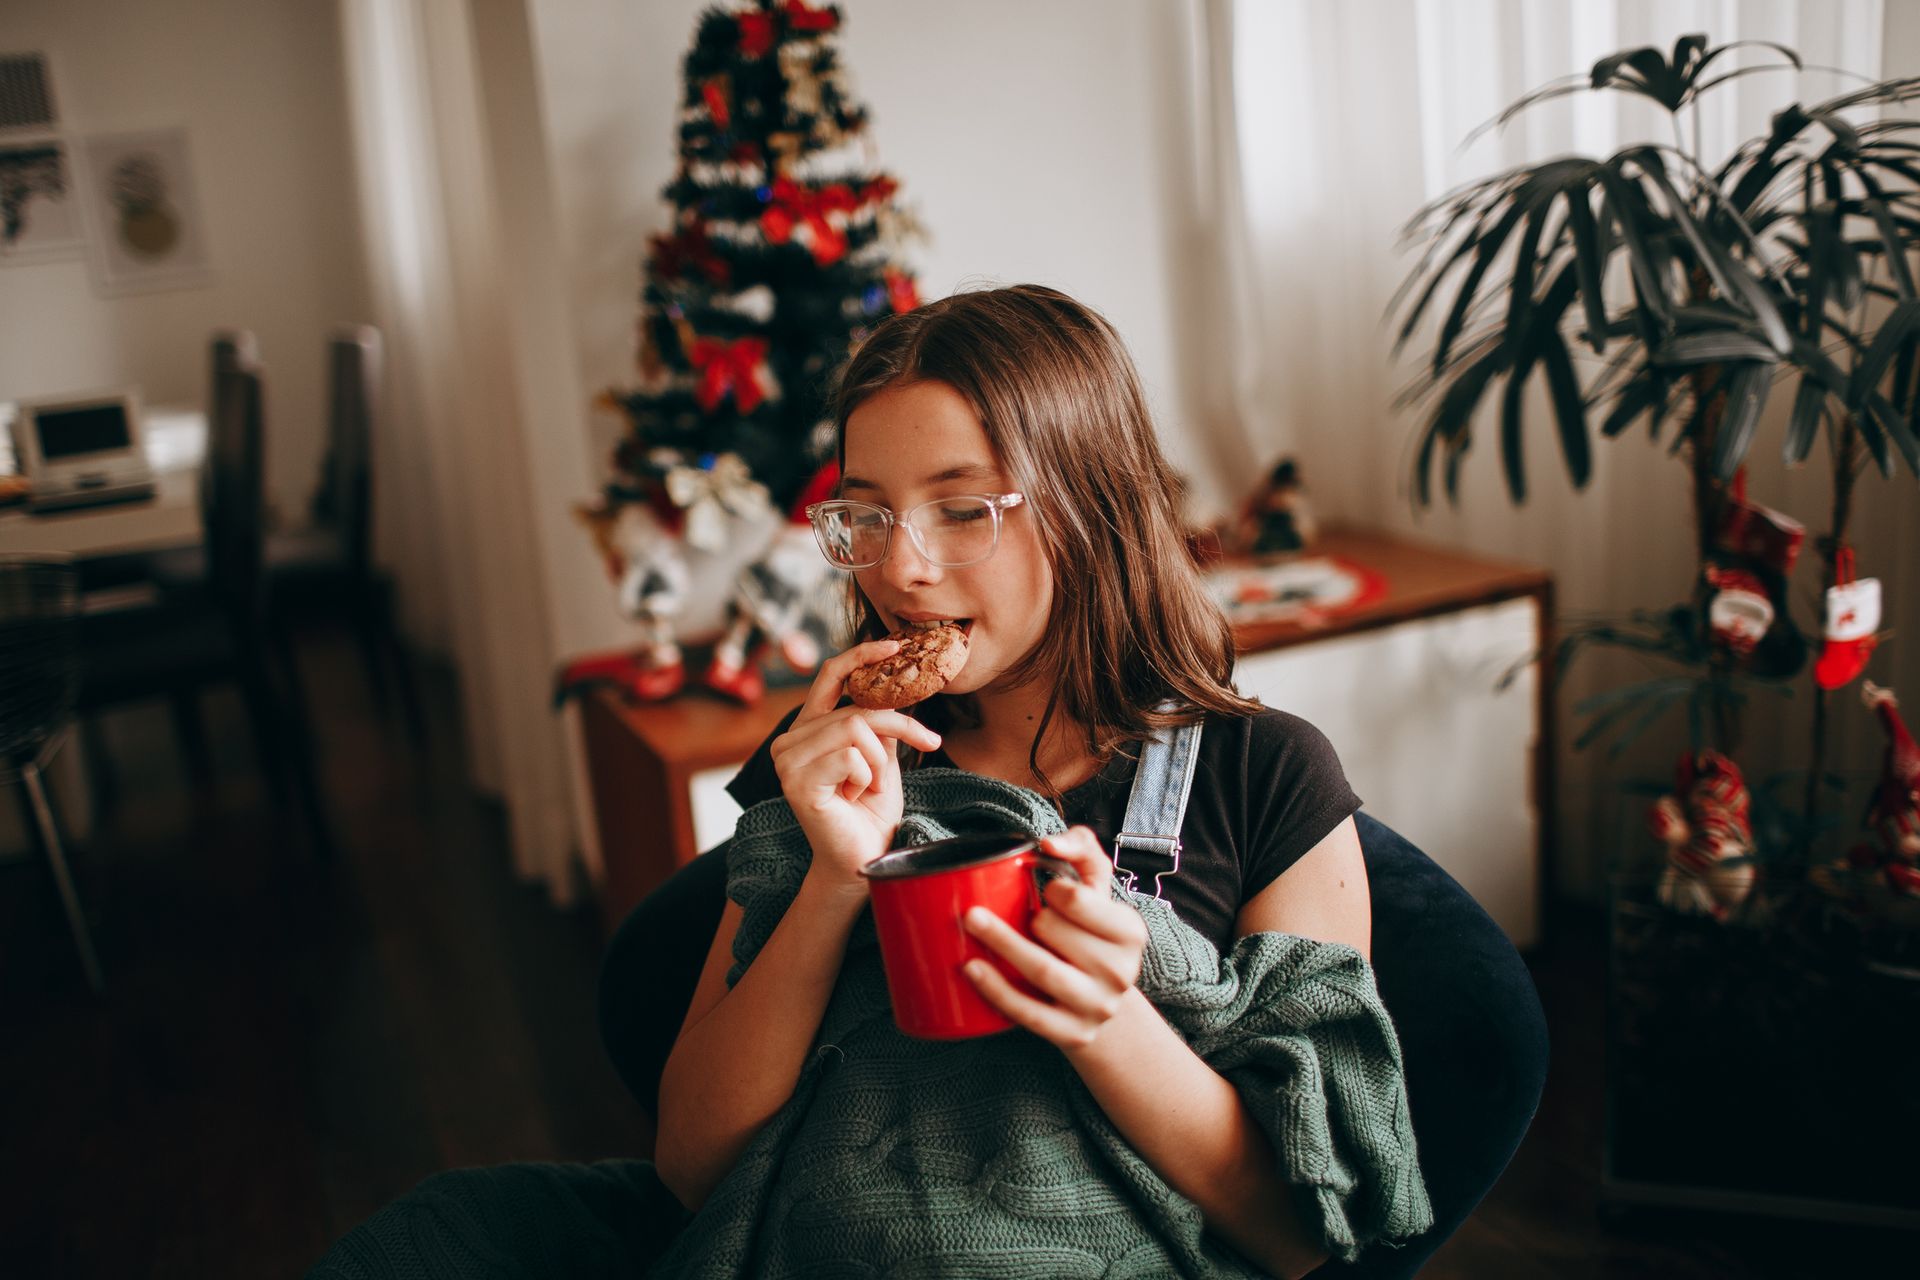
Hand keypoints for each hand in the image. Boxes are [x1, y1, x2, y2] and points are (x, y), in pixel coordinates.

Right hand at [770, 638, 942, 896]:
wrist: (865, 861)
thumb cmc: (871, 814)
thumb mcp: (883, 758)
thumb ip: (880, 724)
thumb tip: (896, 686)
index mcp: (808, 729)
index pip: (830, 677)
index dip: (861, 657)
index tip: (894, 646)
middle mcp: (789, 741)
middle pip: (856, 710)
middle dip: (895, 732)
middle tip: (909, 758)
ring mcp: (788, 762)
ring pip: (855, 729)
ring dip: (880, 764)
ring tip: (870, 789)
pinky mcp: (797, 783)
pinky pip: (851, 756)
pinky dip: (868, 777)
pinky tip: (853, 798)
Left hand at [962, 826, 1148, 1050]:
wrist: (1099, 1003)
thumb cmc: (1089, 934)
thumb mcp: (1096, 890)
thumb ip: (1081, 848)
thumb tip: (1048, 842)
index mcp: (1130, 932)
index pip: (1080, 899)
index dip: (1054, 889)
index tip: (1044, 888)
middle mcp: (1120, 971)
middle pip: (1056, 932)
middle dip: (1029, 917)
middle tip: (1014, 913)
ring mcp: (1098, 1006)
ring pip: (1043, 971)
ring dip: (1002, 943)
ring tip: (971, 922)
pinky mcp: (1073, 1034)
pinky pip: (1029, 1013)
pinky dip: (996, 990)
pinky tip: (972, 969)